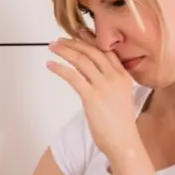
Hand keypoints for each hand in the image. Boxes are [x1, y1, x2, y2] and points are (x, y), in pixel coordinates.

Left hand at [47, 36, 141, 161]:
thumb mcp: (120, 98)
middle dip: (74, 42)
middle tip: (60, 39)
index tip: (79, 32)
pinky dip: (60, 68)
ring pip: (81, 60)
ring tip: (53, 47)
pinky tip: (51, 65)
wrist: (123, 141)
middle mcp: (114, 77)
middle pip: (92, 51)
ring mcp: (103, 86)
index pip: (106, 51)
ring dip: (65, 51)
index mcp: (123, 76)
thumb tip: (91, 80)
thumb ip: (109, 85)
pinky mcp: (91, 96)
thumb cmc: (120, 125)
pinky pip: (72, 76)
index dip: (91, 40)